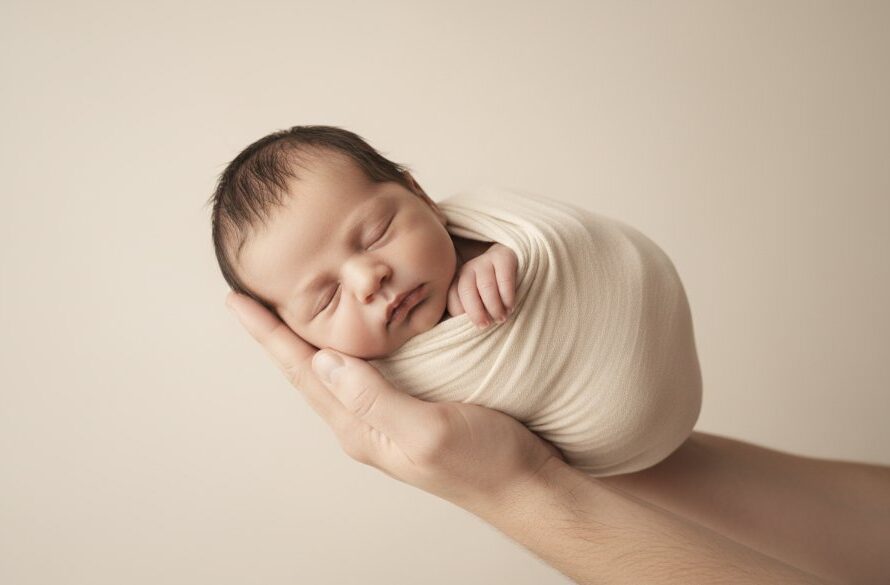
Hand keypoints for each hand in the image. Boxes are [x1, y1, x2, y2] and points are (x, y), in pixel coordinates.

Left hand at [225, 292, 563, 511]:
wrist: (525, 484)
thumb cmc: (483, 462)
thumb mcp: (427, 430)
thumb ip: (375, 398)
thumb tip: (325, 359)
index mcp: (359, 427)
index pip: (303, 371)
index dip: (269, 334)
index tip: (238, 301)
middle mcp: (364, 421)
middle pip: (308, 368)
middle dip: (277, 333)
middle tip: (250, 297)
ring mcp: (386, 414)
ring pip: (334, 367)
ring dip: (306, 336)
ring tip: (285, 309)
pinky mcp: (410, 405)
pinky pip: (365, 367)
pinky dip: (347, 341)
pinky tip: (350, 331)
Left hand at [447, 242, 517, 327]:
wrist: (514, 266)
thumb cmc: (492, 294)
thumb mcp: (477, 302)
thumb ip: (467, 313)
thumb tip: (458, 331)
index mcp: (457, 281)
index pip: (452, 298)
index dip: (461, 315)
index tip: (474, 325)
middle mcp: (468, 269)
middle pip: (467, 291)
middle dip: (476, 312)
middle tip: (486, 325)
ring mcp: (485, 261)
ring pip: (486, 286)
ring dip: (494, 307)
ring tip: (501, 318)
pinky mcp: (504, 257)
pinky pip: (504, 279)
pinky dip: (507, 297)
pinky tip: (510, 306)